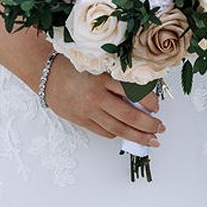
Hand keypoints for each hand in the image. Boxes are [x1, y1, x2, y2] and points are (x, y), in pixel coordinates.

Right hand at [43, 55, 164, 146]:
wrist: (46, 76)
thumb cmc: (74, 68)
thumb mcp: (97, 66)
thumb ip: (116, 79)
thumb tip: (140, 93)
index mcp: (103, 78)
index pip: (133, 92)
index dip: (149, 102)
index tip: (157, 106)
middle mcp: (97, 97)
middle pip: (129, 116)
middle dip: (149, 125)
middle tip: (160, 128)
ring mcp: (89, 111)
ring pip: (119, 129)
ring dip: (137, 136)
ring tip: (151, 140)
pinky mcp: (82, 121)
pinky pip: (105, 132)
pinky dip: (118, 134)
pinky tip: (127, 134)